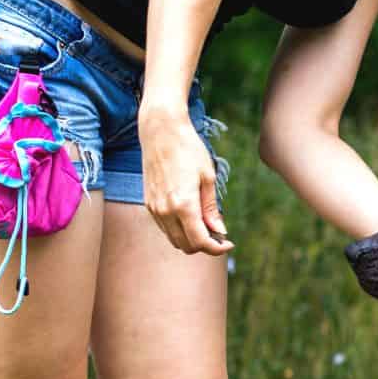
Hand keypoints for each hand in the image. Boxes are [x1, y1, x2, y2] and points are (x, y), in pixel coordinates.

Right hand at [138, 103, 233, 255]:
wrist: (160, 130)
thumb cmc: (188, 150)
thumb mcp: (208, 178)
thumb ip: (211, 209)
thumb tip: (219, 231)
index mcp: (183, 205)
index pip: (200, 242)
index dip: (217, 248)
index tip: (229, 243)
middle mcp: (165, 210)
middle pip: (186, 246)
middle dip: (205, 246)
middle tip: (219, 234)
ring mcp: (154, 208)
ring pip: (174, 240)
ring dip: (191, 239)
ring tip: (207, 225)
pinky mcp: (148, 203)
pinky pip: (165, 228)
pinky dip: (179, 230)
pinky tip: (191, 218)